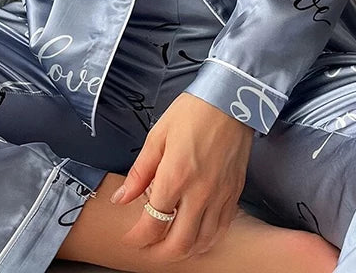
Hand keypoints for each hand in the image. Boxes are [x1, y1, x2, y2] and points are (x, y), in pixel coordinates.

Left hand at [110, 91, 254, 262]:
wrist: (230, 100)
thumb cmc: (192, 112)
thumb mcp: (158, 136)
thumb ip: (139, 172)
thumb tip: (121, 198)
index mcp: (175, 176)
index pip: (153, 223)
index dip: (138, 238)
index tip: (130, 237)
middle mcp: (199, 193)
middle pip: (179, 243)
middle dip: (159, 254)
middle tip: (148, 249)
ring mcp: (220, 196)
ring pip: (202, 242)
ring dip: (184, 251)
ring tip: (170, 246)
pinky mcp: (234, 193)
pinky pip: (221, 228)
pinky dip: (207, 239)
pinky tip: (196, 234)